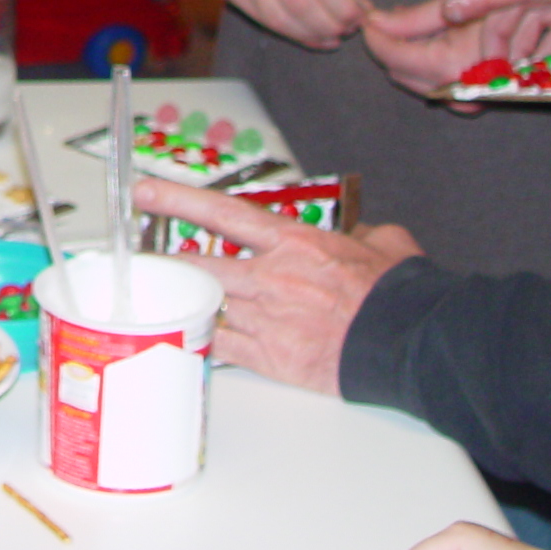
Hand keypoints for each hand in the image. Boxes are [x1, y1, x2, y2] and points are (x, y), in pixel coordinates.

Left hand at [131, 177, 422, 394]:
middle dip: (165, 260)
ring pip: (205, 304)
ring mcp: (267, 318)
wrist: (411, 343)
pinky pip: (221, 346)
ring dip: (183, 300)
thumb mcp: (383, 244)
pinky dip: (203, 340)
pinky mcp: (270, 357)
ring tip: (160, 296)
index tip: (146, 192)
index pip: (221, 212)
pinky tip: (190, 335)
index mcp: (294, 243)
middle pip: (200, 263)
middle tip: (139, 256)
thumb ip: (360, 234)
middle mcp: (271, 278)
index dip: (177, 199)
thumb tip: (358, 235)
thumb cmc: (399, 295)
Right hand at [214, 0, 369, 48]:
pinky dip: (291, 33)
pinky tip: (310, 34)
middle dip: (328, 25)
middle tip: (347, 30)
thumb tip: (359, 12)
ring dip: (310, 34)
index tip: (358, 18)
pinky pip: (264, 19)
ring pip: (279, 17)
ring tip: (331, 36)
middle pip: (300, 2)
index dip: (343, 6)